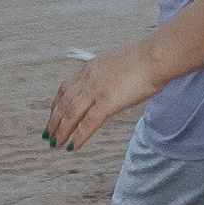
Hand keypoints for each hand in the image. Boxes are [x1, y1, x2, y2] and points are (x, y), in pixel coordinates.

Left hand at [44, 38, 162, 153]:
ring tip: (56, 144)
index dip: (56, 103)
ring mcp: (96, 91)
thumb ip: (109, 76)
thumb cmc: (145, 60)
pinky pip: (88, 124)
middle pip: (64, 103)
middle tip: (48, 134)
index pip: (65, 87)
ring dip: (61, 131)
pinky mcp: (107, 103)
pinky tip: (73, 146)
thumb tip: (111, 85)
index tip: (53, 112)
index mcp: (91, 68)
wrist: (155, 58)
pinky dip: (79, 137)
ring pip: (71, 115)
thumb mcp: (118, 64)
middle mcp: (89, 79)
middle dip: (54, 121)